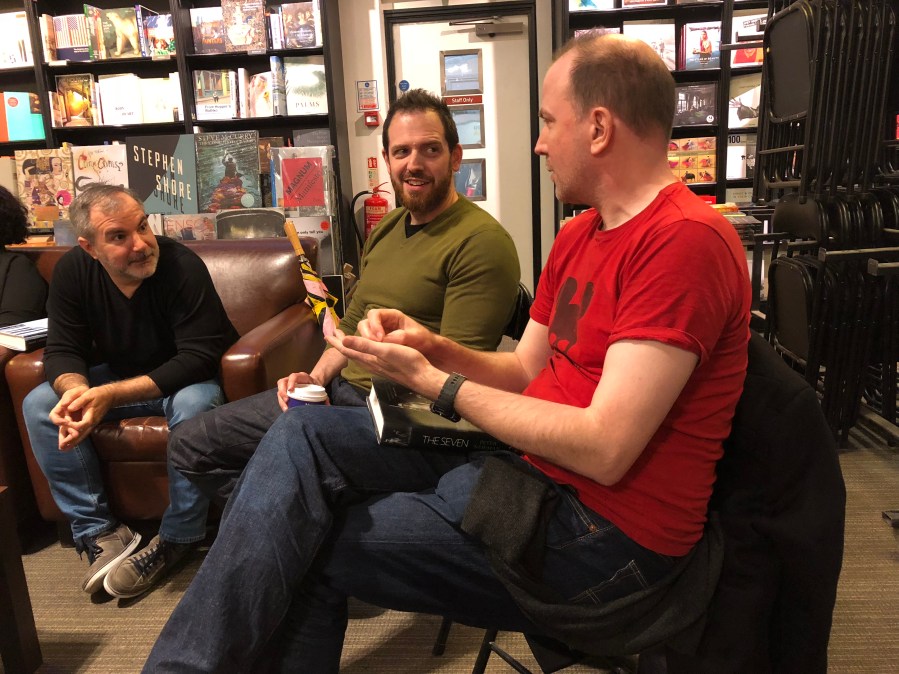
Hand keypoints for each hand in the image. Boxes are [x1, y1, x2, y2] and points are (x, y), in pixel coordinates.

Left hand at [51, 385, 114, 450]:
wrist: (109, 396)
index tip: (64, 423)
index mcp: (90, 416)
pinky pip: (84, 433)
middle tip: (61, 448)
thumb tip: (69, 408)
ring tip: (64, 449)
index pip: (81, 425)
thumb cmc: (98, 394)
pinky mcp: (91, 424)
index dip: (72, 426)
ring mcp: (92, 425)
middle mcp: (92, 423)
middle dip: (71, 441)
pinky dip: (77, 439)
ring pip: (83, 436)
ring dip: (73, 442)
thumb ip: (79, 401)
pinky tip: (72, 443)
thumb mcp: (88, 394)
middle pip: (81, 435)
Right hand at [276, 372, 320, 411]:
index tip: (291, 390)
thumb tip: (328, 405)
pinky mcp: (286, 392)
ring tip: (286, 408)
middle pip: (282, 382)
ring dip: (281, 399)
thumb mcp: (321, 389)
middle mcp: (292, 380)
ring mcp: (287, 385)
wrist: (313, 384)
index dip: (291, 382)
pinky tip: (286, 409)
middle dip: (283, 392)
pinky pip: (280, 396)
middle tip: (286, 401)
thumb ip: (324, 397)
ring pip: (279, 390)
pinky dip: (282, 403)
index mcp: (302, 377)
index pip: (294, 376)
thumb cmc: (316, 387)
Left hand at [326, 328, 440, 394]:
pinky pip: (367, 358)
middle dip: (342, 343)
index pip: (347, 349)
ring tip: (347, 341)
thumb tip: (344, 340)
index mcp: (368, 358)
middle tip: (334, 334)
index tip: (327, 333)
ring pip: (359, 356)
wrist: (421, 377)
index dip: (337, 341)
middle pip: (351, 353)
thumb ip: (364, 345)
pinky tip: (366, 352)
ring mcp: (377, 366)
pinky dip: (362, 351)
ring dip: (351, 347)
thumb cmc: (406, 361)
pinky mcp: (384, 367)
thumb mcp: (384, 350)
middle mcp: (370, 363)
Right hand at [356, 309, 435, 353]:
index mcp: (392, 316)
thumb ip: (401, 337)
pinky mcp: (379, 342)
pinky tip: (374, 354)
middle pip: (366, 323)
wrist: (427, 349)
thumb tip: (385, 340)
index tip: (380, 338)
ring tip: (375, 350)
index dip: (374, 325)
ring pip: (365, 333)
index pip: (375, 314)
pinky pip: (368, 343)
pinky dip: (368, 347)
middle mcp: (383, 322)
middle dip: (367, 334)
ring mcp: (380, 332)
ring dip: (366, 341)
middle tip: (375, 345)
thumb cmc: (422, 339)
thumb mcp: (414, 337)